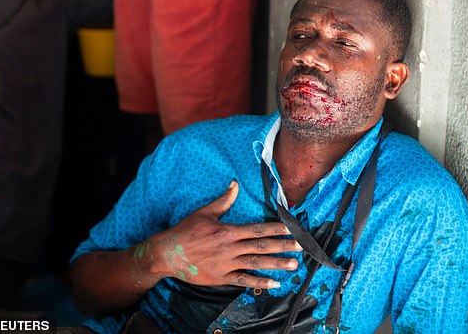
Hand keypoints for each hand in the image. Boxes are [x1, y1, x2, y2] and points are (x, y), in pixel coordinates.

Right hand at [141, 181, 300, 288]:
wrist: (167, 254)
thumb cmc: (185, 231)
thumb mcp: (204, 213)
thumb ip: (223, 200)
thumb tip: (234, 184)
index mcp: (228, 231)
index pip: (257, 228)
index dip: (276, 228)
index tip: (291, 228)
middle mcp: (230, 248)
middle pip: (262, 246)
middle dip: (283, 246)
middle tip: (300, 246)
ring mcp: (226, 264)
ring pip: (256, 263)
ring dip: (276, 264)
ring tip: (293, 265)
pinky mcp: (221, 277)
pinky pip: (243, 280)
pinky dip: (259, 282)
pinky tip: (274, 283)